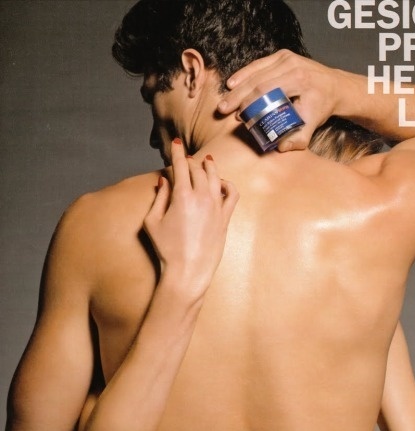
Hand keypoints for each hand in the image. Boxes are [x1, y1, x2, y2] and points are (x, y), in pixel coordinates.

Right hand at [143, 138, 238, 297]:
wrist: (187, 271)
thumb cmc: (166, 250)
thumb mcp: (153, 222)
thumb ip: (159, 197)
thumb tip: (164, 180)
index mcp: (182, 196)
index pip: (181, 166)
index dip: (178, 152)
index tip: (177, 144)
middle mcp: (202, 198)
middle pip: (198, 170)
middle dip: (191, 161)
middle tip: (186, 159)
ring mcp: (216, 208)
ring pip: (216, 178)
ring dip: (209, 167)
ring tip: (206, 161)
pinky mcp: (225, 219)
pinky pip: (232, 195)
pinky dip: (227, 185)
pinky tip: (221, 184)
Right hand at [217, 50, 336, 151]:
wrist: (334, 86)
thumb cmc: (321, 106)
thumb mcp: (313, 125)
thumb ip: (299, 138)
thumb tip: (281, 147)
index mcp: (299, 79)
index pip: (267, 89)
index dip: (249, 102)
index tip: (239, 116)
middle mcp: (292, 64)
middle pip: (257, 80)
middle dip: (238, 96)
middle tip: (224, 109)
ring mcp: (286, 57)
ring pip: (256, 71)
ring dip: (238, 85)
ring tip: (225, 99)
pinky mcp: (282, 55)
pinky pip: (259, 64)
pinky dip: (244, 74)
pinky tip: (232, 83)